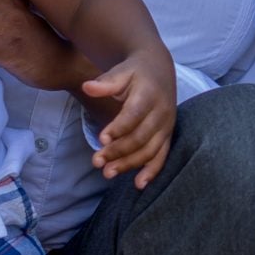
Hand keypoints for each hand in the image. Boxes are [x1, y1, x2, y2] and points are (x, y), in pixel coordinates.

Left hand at [82, 48, 176, 189]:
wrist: (160, 69)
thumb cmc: (135, 72)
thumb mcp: (121, 71)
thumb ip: (106, 82)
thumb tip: (87, 87)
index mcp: (149, 94)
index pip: (134, 114)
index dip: (118, 128)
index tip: (101, 139)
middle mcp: (162, 112)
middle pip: (140, 136)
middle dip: (118, 151)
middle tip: (96, 162)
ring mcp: (166, 126)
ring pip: (150, 150)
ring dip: (129, 164)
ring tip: (108, 173)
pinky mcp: (167, 135)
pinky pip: (162, 156)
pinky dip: (152, 171)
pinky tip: (138, 184)